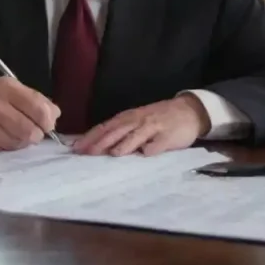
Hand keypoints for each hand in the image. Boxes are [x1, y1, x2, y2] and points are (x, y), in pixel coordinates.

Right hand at [0, 77, 60, 151]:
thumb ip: (36, 102)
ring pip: (22, 140)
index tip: (46, 124)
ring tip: (15, 135)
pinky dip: (12, 146)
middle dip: (38, 134)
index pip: (41, 108)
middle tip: (33, 133)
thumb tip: (56, 116)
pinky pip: (10, 147)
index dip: (48, 121)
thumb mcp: (13, 94)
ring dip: (24, 141)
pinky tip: (4, 139)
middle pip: (33, 128)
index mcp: (8, 86)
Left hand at [73, 94, 210, 155]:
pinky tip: (146, 154)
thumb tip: (96, 145)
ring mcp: (154, 127)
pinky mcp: (169, 135)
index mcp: (128, 118)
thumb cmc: (157, 119)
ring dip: (125, 144)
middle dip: (101, 142)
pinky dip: (153, 147)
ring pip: (137, 135)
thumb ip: (120, 132)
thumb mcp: (136, 121)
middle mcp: (138, 120)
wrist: (188, 111)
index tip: (76, 148)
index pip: (105, 127)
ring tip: (113, 154)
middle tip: (87, 153)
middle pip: (117, 131)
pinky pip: (160, 142)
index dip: (90, 137)